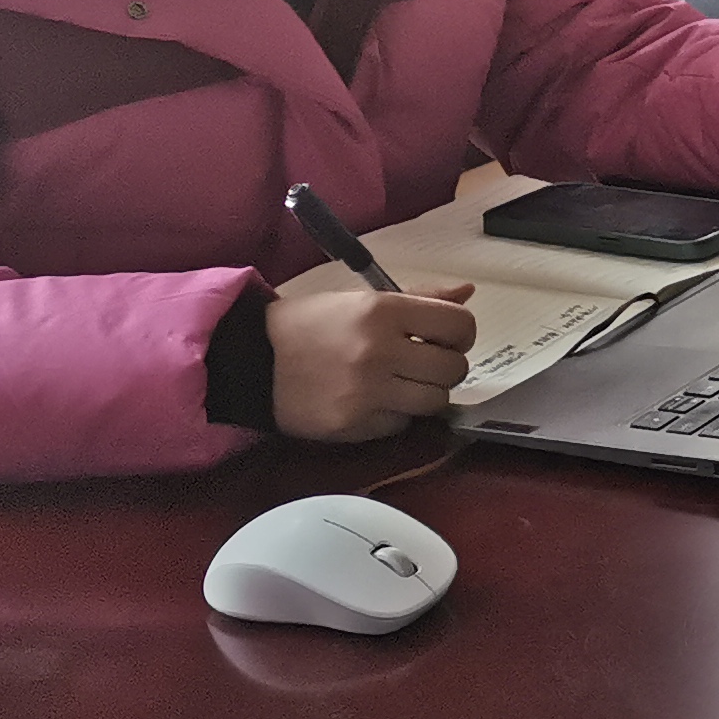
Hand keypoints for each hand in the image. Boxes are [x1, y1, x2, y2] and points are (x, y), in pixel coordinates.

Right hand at [267, 285, 477, 442]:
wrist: (250, 361)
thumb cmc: (309, 325)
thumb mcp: (361, 300)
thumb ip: (419, 299)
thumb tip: (468, 293)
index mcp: (383, 311)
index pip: (460, 325)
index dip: (460, 334)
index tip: (445, 338)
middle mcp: (379, 351)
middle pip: (454, 368)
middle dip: (445, 366)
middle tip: (423, 363)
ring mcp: (367, 392)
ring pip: (434, 402)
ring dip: (425, 394)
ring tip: (401, 384)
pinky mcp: (354, 425)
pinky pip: (401, 424)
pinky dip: (395, 416)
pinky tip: (373, 401)